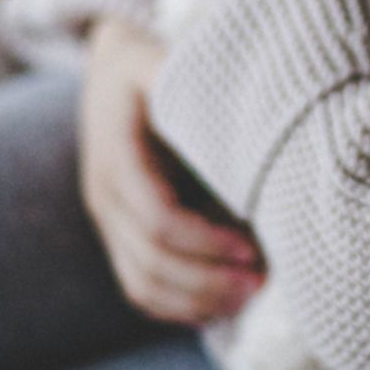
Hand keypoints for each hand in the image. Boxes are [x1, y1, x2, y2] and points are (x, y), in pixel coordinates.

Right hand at [78, 16, 264, 325]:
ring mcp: (108, 222)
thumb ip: (181, 78)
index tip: (254, 248)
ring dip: (196, 300)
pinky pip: (139, 288)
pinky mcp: (119, 236)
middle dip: (209, 280)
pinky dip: (178, 307)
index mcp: (116, 157)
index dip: (206, 241)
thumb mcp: (158, 62)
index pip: (157, 219)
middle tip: (264, 282)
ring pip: (142, 285)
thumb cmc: (148, 68)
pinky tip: (220, 306)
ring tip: (250, 296)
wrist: (109, 75)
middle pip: (151, 262)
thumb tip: (236, 95)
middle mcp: (104, 197)